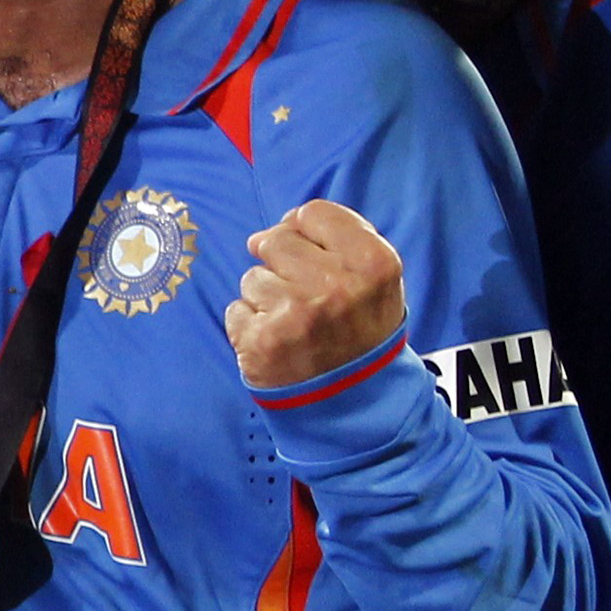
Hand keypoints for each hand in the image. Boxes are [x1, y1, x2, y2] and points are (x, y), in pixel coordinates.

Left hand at [227, 201, 405, 390]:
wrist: (353, 397)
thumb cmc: (358, 328)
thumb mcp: (374, 278)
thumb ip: (335, 238)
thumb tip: (270, 229)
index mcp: (372, 263)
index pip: (314, 213)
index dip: (306, 231)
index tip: (312, 255)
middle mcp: (337, 285)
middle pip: (275, 239)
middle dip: (282, 264)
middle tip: (306, 298)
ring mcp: (297, 313)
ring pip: (253, 276)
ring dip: (266, 298)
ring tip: (295, 324)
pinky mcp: (262, 339)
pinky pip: (236, 309)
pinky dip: (250, 325)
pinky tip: (278, 342)